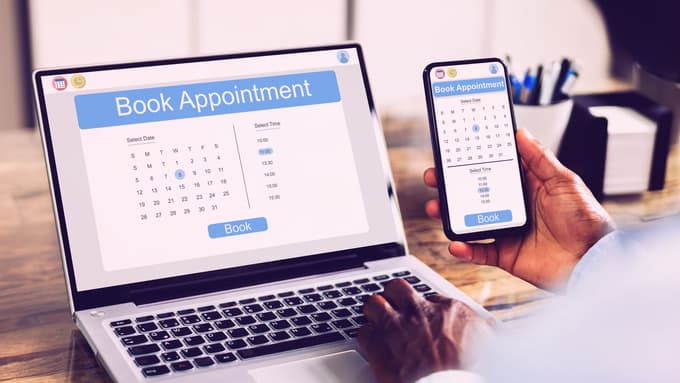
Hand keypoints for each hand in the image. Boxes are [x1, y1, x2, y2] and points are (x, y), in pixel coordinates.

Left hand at [358, 279, 494, 382]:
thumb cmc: (466, 372)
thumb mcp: (486, 347)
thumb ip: (484, 331)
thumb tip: (490, 326)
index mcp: (448, 310)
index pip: (429, 296)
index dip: (424, 306)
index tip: (422, 315)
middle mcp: (419, 311)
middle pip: (397, 287)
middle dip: (394, 296)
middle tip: (394, 307)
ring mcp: (395, 324)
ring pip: (374, 303)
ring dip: (375, 312)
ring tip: (377, 321)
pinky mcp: (376, 342)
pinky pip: (363, 330)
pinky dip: (367, 338)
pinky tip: (372, 345)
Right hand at [424, 129, 614, 290]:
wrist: (593, 262)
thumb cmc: (587, 222)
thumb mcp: (565, 181)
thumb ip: (540, 159)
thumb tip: (522, 134)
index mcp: (528, 186)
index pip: (494, 168)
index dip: (474, 159)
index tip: (455, 150)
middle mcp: (514, 207)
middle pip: (475, 192)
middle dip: (452, 184)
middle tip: (436, 176)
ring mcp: (507, 230)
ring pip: (470, 220)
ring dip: (450, 214)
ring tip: (436, 207)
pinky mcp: (505, 254)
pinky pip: (478, 251)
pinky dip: (464, 248)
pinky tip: (455, 242)